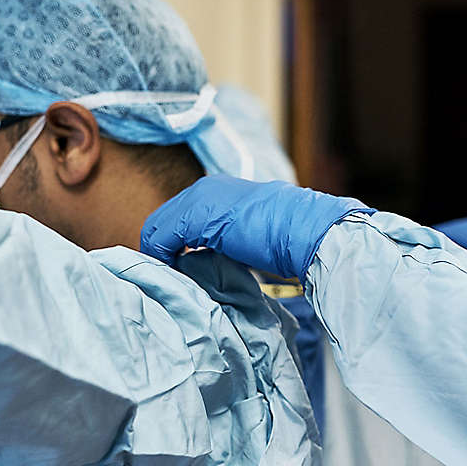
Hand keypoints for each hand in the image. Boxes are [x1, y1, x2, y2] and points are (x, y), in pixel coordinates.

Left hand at [141, 175, 372, 279]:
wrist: (309, 231)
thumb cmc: (291, 236)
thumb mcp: (253, 232)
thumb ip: (228, 238)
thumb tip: (212, 258)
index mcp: (220, 189)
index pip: (178, 216)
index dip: (172, 243)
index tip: (178, 267)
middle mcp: (206, 188)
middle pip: (162, 220)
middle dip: (162, 249)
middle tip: (171, 276)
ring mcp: (200, 199)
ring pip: (157, 227)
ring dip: (161, 254)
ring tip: (173, 277)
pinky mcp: (197, 216)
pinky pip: (161, 237)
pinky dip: (161, 256)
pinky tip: (175, 273)